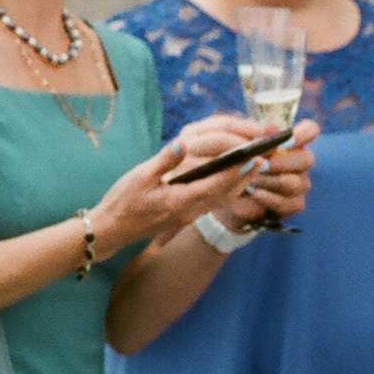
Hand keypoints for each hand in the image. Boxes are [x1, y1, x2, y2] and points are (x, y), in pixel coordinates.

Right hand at [88, 116, 314, 249]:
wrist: (112, 228)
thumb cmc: (123, 201)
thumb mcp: (140, 176)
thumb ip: (164, 161)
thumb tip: (182, 144)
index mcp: (179, 200)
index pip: (216, 185)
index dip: (236, 172)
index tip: (253, 158)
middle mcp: (188, 211)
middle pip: (224, 194)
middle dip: (244, 178)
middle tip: (262, 161)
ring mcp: (187, 216)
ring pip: (220, 200)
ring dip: (237, 185)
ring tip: (251, 169)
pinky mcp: (183, 217)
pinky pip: (210, 203)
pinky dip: (224, 191)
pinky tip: (228, 182)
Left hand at [202, 113, 316, 232]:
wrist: (227, 194)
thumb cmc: (236, 163)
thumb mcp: (240, 148)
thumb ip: (257, 136)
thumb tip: (270, 125)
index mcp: (289, 142)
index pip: (309, 131)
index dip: (305, 132)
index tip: (291, 136)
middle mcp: (299, 162)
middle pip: (306, 158)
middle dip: (281, 161)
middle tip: (261, 164)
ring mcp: (300, 184)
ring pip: (296, 182)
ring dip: (270, 181)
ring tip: (250, 180)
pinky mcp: (294, 204)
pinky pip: (290, 202)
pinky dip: (269, 198)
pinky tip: (254, 193)